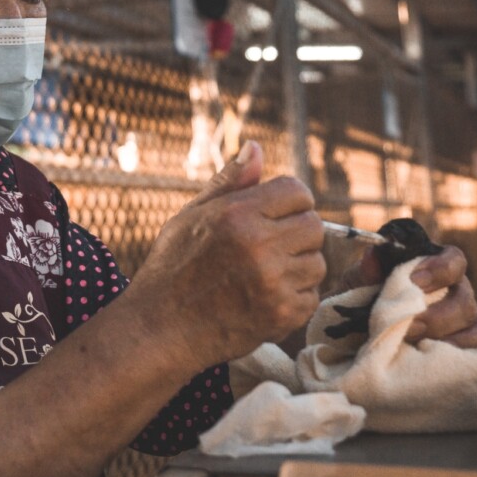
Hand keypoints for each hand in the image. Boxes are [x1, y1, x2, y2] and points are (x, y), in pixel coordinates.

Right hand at [129, 141, 326, 369]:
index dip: (289, 202)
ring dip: (298, 268)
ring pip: (317, 263)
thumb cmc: (172, 268)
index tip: (275, 217)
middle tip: (270, 249)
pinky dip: (294, 299)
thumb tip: (256, 147)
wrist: (159, 329)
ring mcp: (273, 282)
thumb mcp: (191, 216)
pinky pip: (311, 296)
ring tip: (264, 276)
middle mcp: (258, 244)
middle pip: (314, 225)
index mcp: (237, 214)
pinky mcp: (281, 314)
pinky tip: (264, 299)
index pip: (297, 191)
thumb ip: (229, 182)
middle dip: (297, 234)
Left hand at [330, 243, 476, 348]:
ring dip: (451, 337)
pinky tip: (439, 359)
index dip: (440, 269)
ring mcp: (464, 321)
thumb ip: (364, 271)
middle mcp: (455, 292)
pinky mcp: (466, 346)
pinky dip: (467, 353)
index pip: (453, 259)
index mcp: (433, 269)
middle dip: (437, 315)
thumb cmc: (361, 305)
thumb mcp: (355, 286)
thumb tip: (372, 256)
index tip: (415, 281)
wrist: (353, 339)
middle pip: (464, 300)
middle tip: (410, 326)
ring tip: (421, 346)